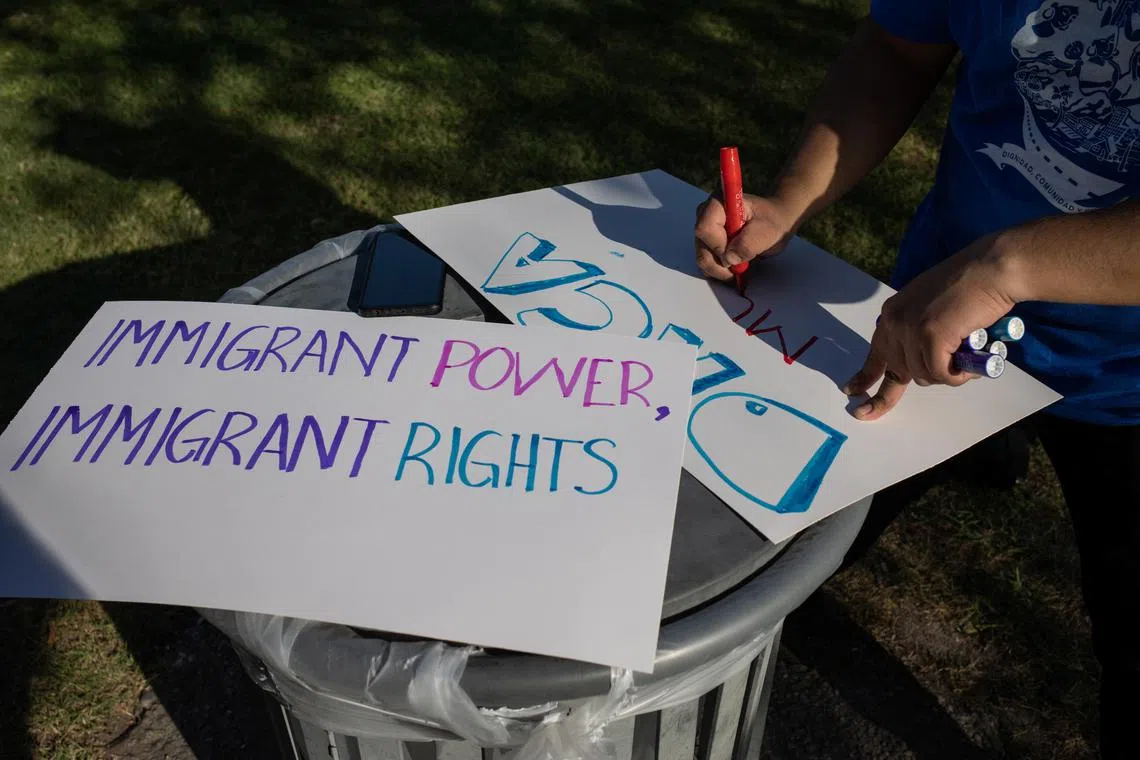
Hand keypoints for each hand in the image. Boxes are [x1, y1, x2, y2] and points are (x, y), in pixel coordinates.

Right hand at [695, 194, 795, 280]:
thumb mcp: (767, 232)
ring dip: (720, 269)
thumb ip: (748, 243)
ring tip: (739, 268)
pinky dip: (719, 269)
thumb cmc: (772, 221)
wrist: (775, 222)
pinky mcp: (707, 243)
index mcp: (719, 203)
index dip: (718, 246)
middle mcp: (706, 214)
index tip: (736, 255)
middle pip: (701, 245)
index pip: (705, 228)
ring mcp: (705, 230)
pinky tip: (734, 268)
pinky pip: (706, 261)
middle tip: (739, 268)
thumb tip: (729, 259)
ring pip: (702, 256)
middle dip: (719, 263)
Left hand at [844, 235, 1017, 420]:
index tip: (853, 392)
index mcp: (892, 313)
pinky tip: (970, 366)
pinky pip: (941, 374)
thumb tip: (918, 358)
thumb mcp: (930, 306)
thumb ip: (917, 329)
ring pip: (923, 375)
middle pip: (901, 370)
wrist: (991, 267)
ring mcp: (910, 329)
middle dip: (927, 375)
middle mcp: (894, 321)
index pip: (875, 353)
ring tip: (969, 355)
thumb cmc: (971, 285)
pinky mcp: (930, 337)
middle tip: (955, 370)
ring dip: (948, 373)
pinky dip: (958, 376)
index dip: (865, 377)